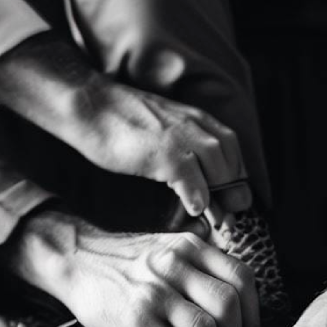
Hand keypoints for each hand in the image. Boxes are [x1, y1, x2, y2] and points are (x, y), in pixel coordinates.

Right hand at [0, 34, 250, 217]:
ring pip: (221, 170)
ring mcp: (181, 136)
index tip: (232, 205)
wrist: (90, 104)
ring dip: (222, 200)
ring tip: (218, 222)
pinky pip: (192, 178)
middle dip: (235, 195)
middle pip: (232, 163)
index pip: (233, 152)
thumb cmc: (120, 121)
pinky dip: (198, 196)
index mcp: (198, 120)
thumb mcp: (162, 130)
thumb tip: (194, 179)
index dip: (236, 180)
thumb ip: (182, 147)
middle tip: (229, 221)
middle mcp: (197, 125)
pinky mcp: (163, 150)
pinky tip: (194, 210)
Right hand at [4, 208, 259, 326]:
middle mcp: (176, 265)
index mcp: (191, 247)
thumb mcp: (170, 250)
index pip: (242, 280)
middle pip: (230, 306)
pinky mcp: (136, 319)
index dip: (254, 317)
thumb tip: (238, 320)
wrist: (76, 260)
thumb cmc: (128, 264)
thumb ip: (203, 273)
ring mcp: (155, 292)